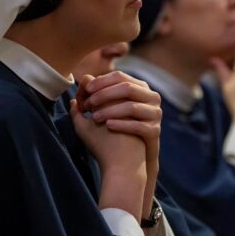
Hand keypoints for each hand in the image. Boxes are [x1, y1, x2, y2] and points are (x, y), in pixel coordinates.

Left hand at [79, 72, 161, 218]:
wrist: (131, 159)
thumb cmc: (116, 131)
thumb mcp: (104, 111)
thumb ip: (93, 98)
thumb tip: (80, 85)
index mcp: (139, 88)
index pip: (120, 76)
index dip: (101, 81)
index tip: (86, 89)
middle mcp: (151, 98)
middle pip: (127, 88)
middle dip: (105, 94)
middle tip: (89, 104)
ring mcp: (155, 114)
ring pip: (132, 106)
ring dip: (110, 110)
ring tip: (94, 118)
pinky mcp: (154, 131)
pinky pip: (138, 125)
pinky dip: (121, 124)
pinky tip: (108, 126)